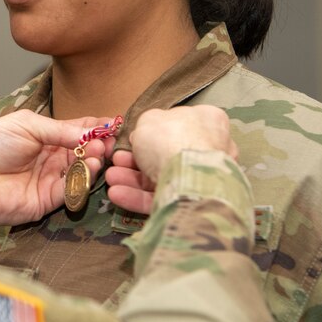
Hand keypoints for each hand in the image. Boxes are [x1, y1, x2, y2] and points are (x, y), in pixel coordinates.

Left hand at [0, 110, 114, 224]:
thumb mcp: (27, 125)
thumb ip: (60, 130)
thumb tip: (91, 130)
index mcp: (46, 136)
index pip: (78, 130)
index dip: (96, 127)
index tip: (114, 124)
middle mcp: (52, 157)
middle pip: (85, 152)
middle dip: (99, 145)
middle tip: (109, 140)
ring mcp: (51, 179)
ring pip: (82, 172)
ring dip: (94, 162)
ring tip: (99, 152)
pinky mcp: (48, 200)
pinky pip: (72, 191)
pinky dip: (83, 181)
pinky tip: (89, 168)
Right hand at [106, 105, 235, 214]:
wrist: (187, 174)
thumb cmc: (170, 138)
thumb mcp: (149, 119)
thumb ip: (147, 125)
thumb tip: (144, 136)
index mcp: (207, 121)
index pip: (181, 124)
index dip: (153, 132)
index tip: (132, 139)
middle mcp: (210, 149)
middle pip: (167, 153)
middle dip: (136, 159)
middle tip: (116, 160)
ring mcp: (203, 178)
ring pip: (162, 176)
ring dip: (132, 178)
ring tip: (110, 178)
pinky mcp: (193, 202)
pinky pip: (164, 196)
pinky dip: (139, 196)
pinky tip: (117, 194)